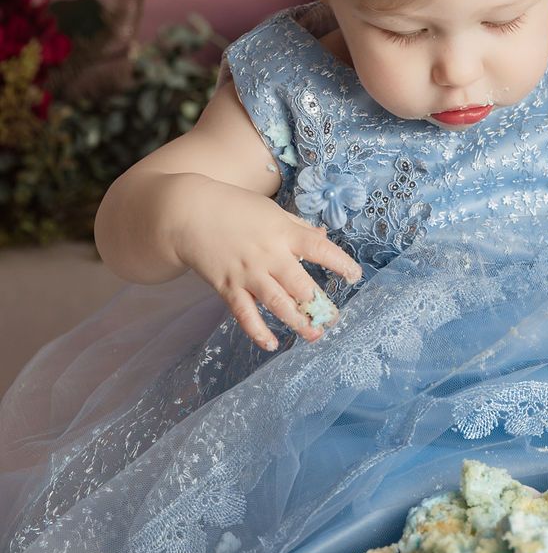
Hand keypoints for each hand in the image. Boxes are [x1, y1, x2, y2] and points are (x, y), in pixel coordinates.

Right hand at [172, 177, 362, 350]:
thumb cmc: (235, 208)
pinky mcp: (228, 287)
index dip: (340, 263)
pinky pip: (245, 314)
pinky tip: (272, 344)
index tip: (355, 276)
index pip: (319, 249)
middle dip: (319, 305)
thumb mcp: (272, 211)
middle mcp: (269, 255)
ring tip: (314, 335)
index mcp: (283, 233)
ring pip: (277, 303)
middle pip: (300, 285)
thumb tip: (324, 238)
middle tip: (334, 319)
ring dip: (297, 322)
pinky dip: (258, 332)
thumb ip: (299, 227)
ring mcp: (248, 273)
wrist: (187, 213)